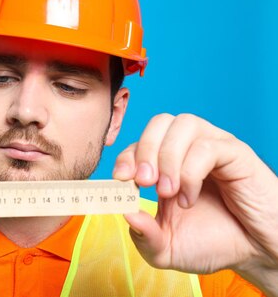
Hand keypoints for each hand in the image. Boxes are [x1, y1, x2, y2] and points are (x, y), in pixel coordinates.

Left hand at [113, 113, 277, 293]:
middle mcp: (189, 149)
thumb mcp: (167, 248)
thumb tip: (124, 214)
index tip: (120, 180)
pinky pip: (208, 146)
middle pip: (160, 121)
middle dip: (144, 150)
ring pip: (184, 124)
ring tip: (167, 191)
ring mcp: (213, 148)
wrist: (255, 255)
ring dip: (167, 157)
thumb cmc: (213, 243)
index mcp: (168, 164)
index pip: (140, 142)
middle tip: (143, 183)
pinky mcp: (236, 154)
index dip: (126, 156)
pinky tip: (189, 197)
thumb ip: (143, 235)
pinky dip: (190, 171)